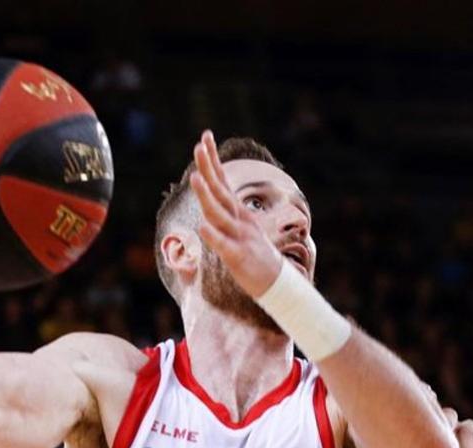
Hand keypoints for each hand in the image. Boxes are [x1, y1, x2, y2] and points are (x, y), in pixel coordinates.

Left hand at [189, 130, 284, 296]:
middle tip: (199, 146)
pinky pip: (224, 246)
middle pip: (220, 191)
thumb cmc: (255, 258)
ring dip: (207, 196)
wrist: (278, 283)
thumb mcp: (238, 233)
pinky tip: (202, 227)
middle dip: (209, 168)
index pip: (221, 182)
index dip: (212, 161)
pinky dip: (214, 236)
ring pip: (220, 214)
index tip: (204, 138)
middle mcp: (239, 220)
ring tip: (194, 178)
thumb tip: (205, 210)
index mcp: (238, 213)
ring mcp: (240, 237)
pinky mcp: (239, 257)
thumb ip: (222, 218)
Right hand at [407, 410, 472, 447]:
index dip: (467, 446)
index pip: (470, 429)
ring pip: (427, 417)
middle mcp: (449, 431)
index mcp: (470, 437)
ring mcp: (427, 435)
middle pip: (449, 417)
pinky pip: (407, 428)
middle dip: (449, 441)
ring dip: (429, 433)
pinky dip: (408, 432)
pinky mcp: (409, 444)